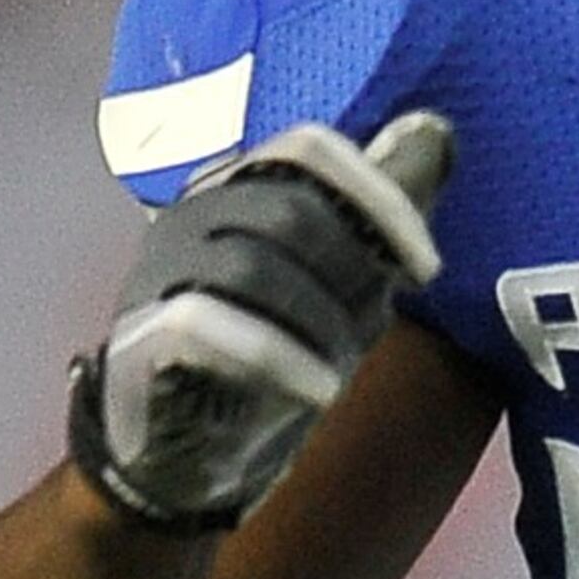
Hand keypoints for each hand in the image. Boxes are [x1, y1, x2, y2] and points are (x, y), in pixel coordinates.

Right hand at [67, 111, 453, 533]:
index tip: (427, 268)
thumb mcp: (340, 281)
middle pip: (288, 210)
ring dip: (319, 324)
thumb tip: (435, 128)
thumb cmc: (273, 355)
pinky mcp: (143, 336)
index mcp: (239, 188)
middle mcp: (193, 215)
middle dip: (351, 277)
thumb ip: (376, 211)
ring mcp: (160, 272)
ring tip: (337, 375)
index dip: (380, 198)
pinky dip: (275, 357)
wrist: (188, 450)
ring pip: (250, 267)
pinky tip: (316, 392)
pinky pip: (204, 324)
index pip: (308, 148)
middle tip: (367, 336)